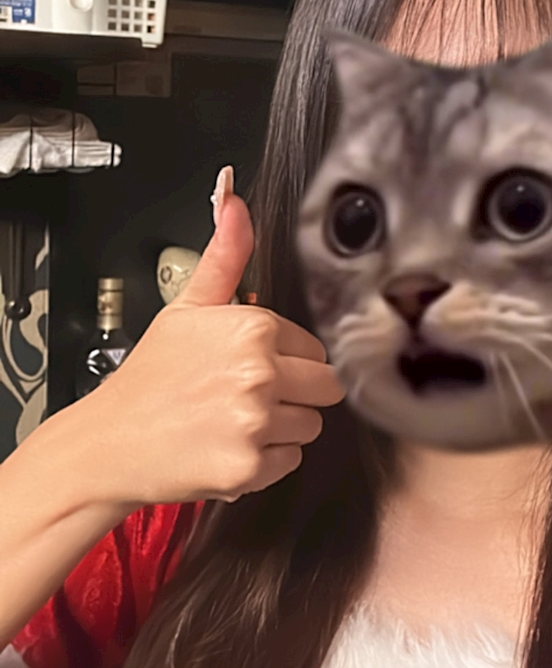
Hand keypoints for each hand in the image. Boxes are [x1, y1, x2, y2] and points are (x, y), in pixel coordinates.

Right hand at [62, 169, 344, 507]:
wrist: (108, 441)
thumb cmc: (148, 377)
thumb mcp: (187, 306)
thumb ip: (225, 255)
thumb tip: (233, 200)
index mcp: (252, 328)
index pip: (314, 348)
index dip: (286, 359)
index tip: (249, 366)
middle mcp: (260, 373)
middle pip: (326, 387)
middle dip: (295, 393)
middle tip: (247, 396)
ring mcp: (256, 422)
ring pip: (310, 426)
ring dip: (281, 428)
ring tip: (234, 421)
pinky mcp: (250, 466)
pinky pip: (291, 462)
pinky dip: (265, 462)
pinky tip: (229, 446)